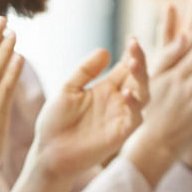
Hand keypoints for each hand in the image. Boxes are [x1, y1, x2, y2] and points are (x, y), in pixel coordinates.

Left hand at [34, 38, 148, 180]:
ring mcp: (121, 116)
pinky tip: (126, 93)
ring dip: (141, 78)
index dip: (131, 53)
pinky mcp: (121, 133)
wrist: (48, 152)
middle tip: (135, 45)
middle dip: (139, 60)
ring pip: (143, 94)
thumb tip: (105, 50)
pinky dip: (134, 105)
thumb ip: (85, 71)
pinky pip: (135, 118)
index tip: (132, 39)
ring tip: (133, 62)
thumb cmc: (56, 122)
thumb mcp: (68, 89)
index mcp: (106, 88)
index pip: (125, 67)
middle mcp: (118, 100)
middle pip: (137, 77)